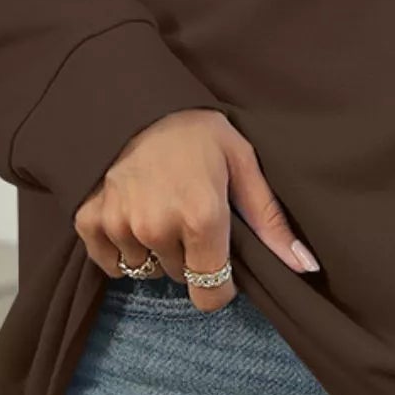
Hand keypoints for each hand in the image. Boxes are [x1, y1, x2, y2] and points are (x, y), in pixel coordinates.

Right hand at [73, 108, 319, 312]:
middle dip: (188, 255)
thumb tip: (305, 267)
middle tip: (188, 212)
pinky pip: (110, 263)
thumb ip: (271, 222)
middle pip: (180, 277)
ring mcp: (119, 225)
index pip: (210, 294)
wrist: (136, 100)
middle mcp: (157, 227)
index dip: (220, 283)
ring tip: (159, 207)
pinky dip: (121, 248)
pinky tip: (132, 215)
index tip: (221, 260)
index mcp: (201, 217)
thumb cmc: (198, 131)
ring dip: (155, 249)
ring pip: (146, 269)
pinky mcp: (89, 221)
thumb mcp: (243, 165)